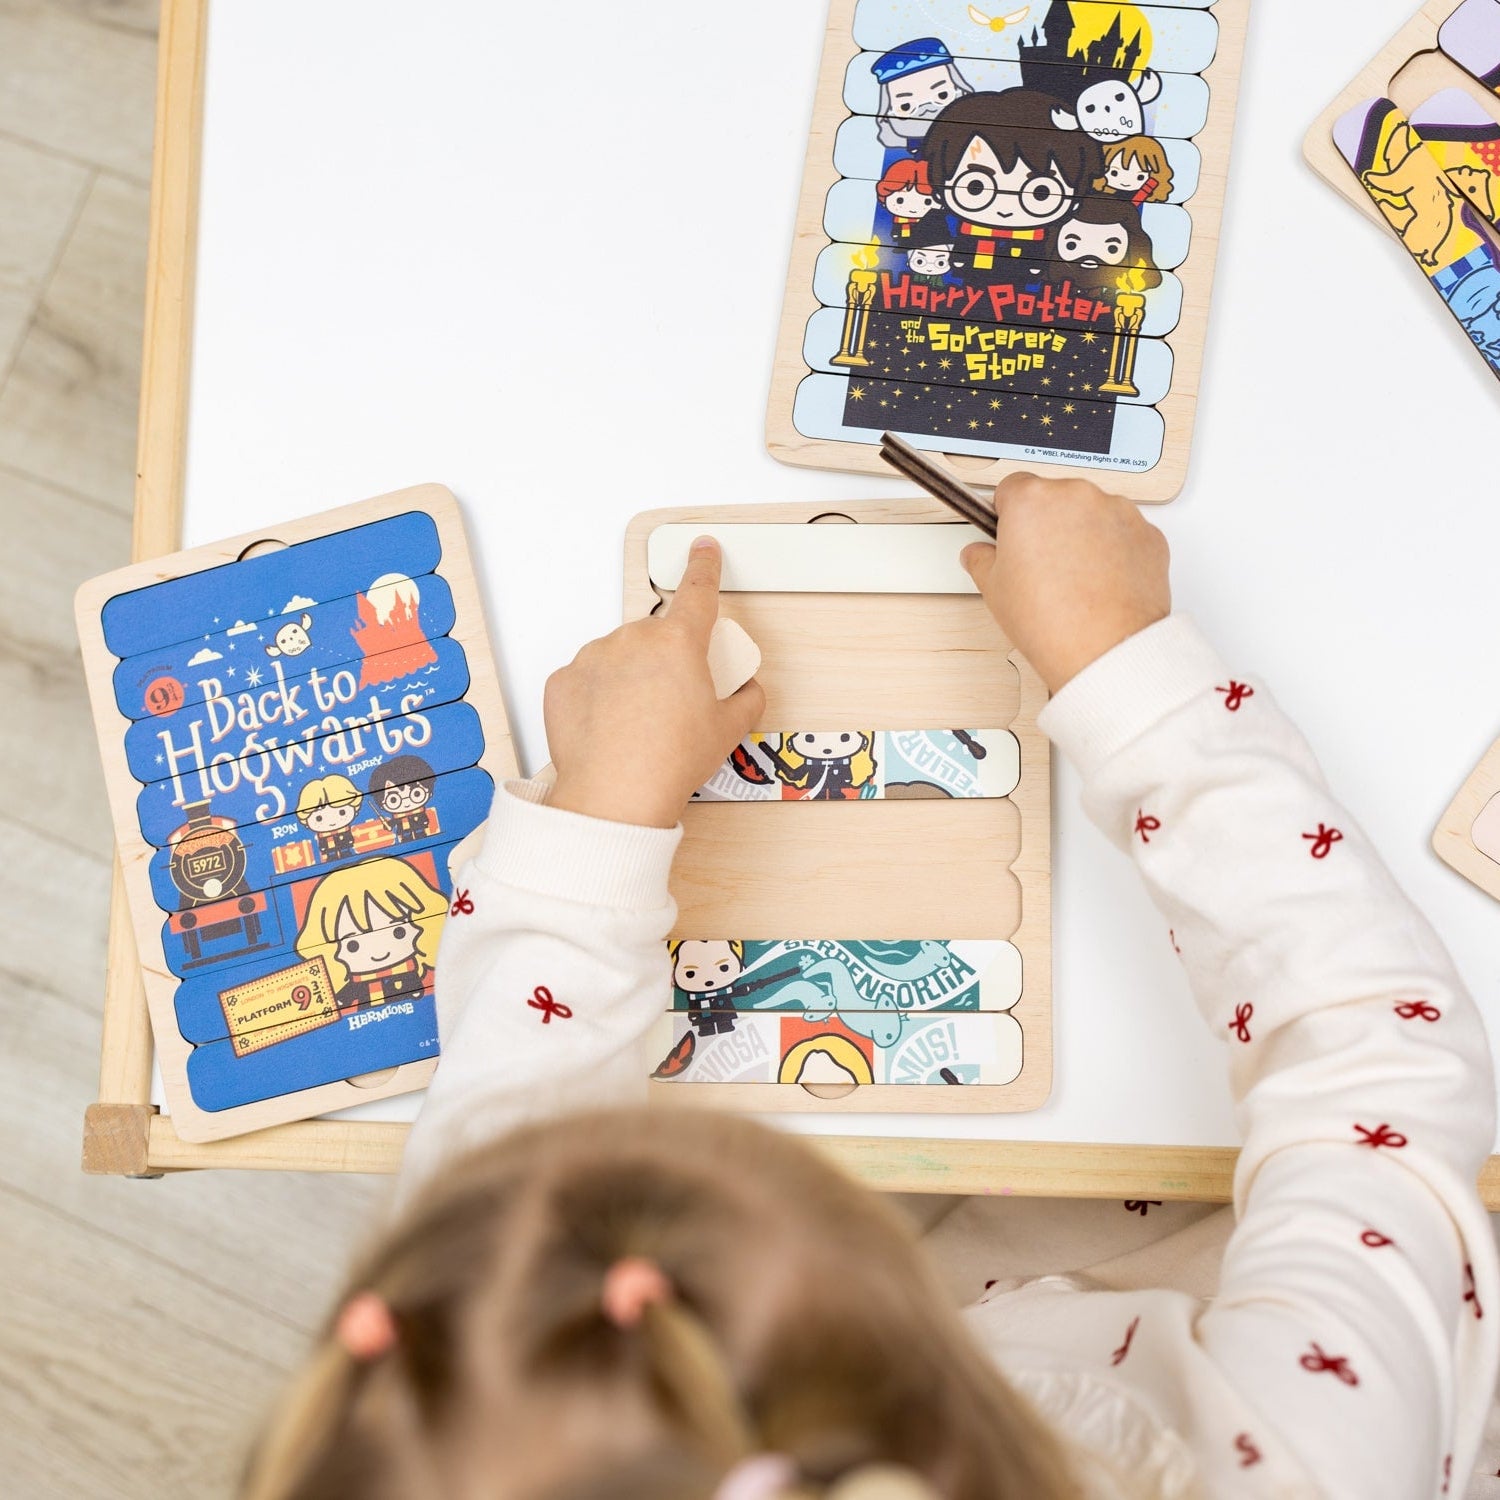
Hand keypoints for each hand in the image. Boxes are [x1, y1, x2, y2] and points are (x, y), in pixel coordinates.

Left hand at [544, 538, 765, 827]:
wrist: (615, 795)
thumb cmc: (669, 762)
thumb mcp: (728, 731)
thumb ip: (746, 700)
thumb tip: (748, 691)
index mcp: (678, 643)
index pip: (698, 591)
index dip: (704, 567)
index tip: (703, 549)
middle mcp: (633, 640)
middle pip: (656, 637)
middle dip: (664, 661)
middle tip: (672, 705)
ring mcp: (593, 657)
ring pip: (618, 657)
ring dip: (629, 678)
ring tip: (638, 724)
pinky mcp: (563, 680)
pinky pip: (586, 680)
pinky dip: (596, 698)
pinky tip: (609, 729)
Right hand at [961, 475, 1170, 693]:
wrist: (1105, 648)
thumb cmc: (1051, 620)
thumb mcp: (993, 590)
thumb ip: (981, 559)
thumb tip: (980, 554)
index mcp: (1032, 499)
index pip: (1012, 486)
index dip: (1007, 512)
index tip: (1009, 531)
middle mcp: (1076, 495)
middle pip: (1054, 497)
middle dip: (1046, 523)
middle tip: (1039, 565)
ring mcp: (1117, 510)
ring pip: (1091, 512)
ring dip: (1082, 534)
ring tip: (1073, 579)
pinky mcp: (1147, 532)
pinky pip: (1123, 532)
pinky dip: (1114, 549)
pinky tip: (1100, 582)